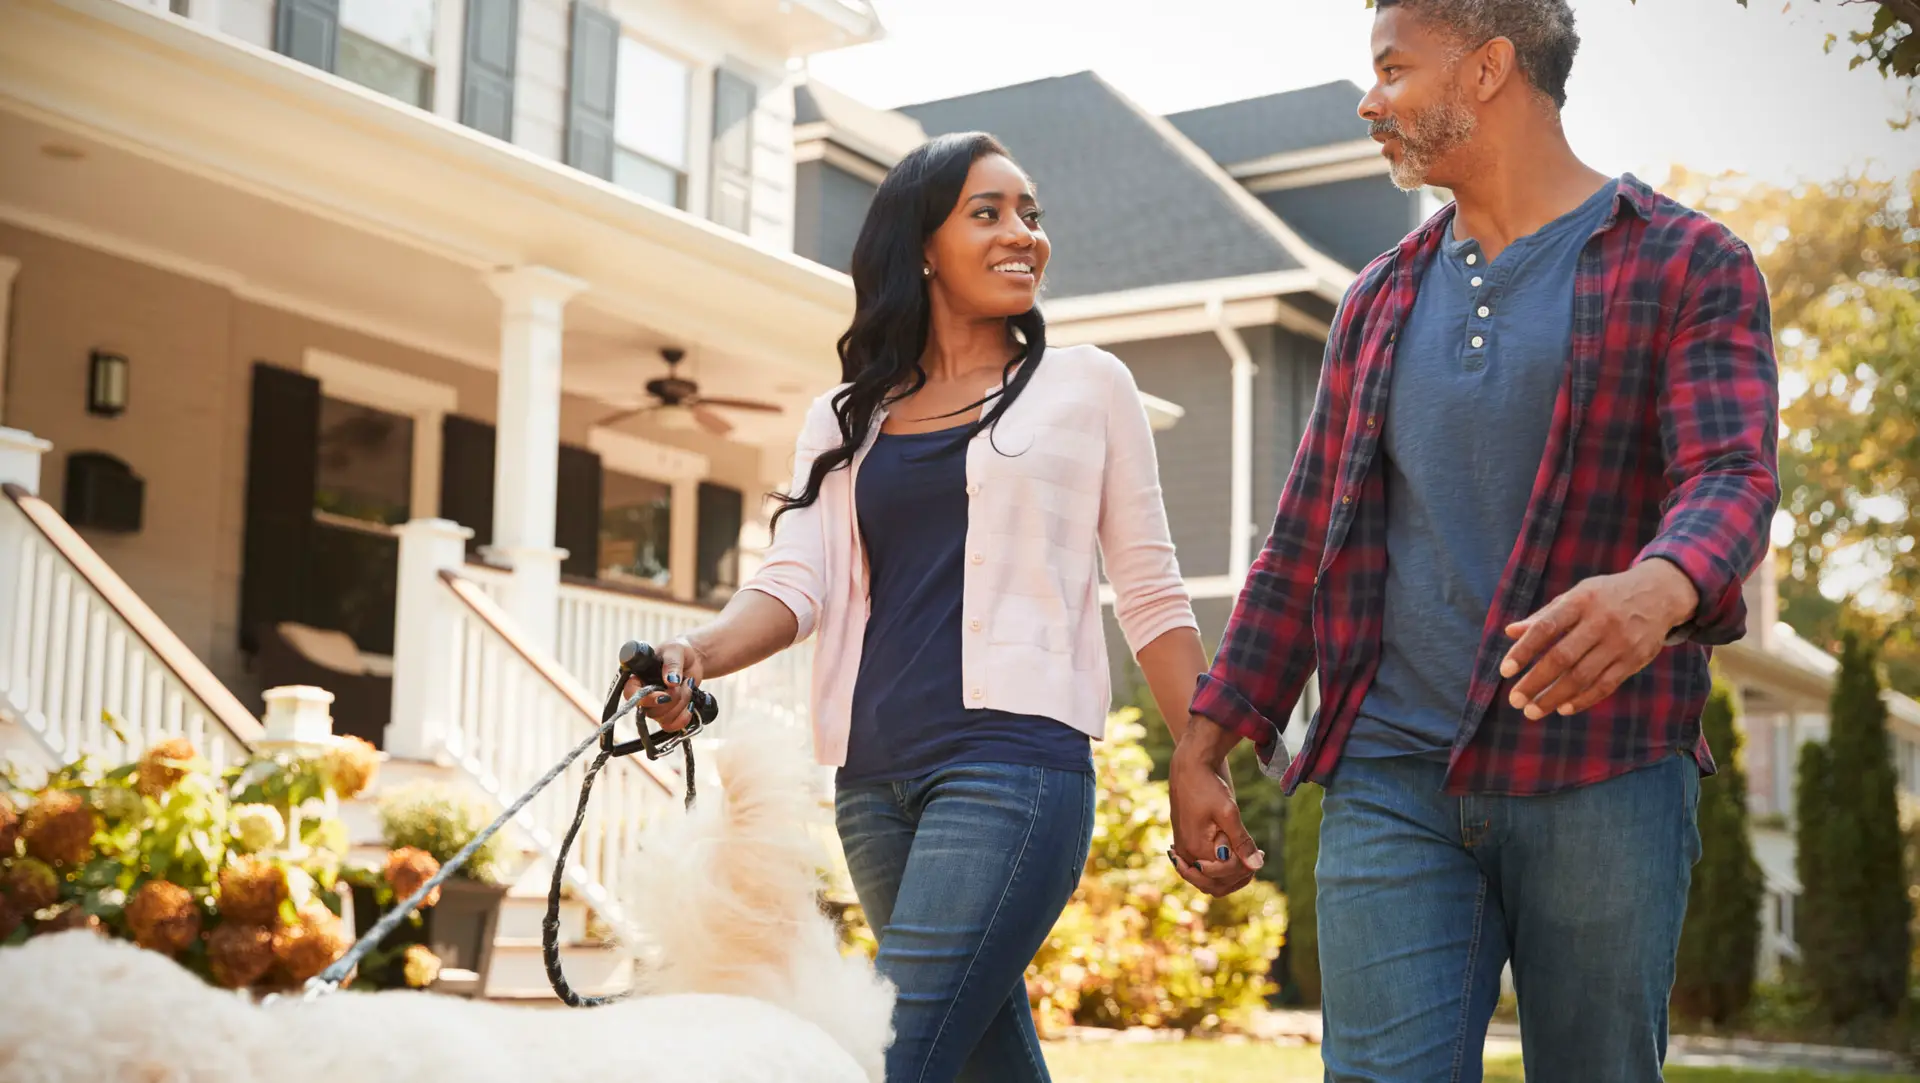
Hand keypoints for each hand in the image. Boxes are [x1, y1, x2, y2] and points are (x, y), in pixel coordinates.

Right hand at [627, 637, 706, 732]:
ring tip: (688, 687)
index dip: (646, 699)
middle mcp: (644, 695)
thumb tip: (671, 681)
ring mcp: (656, 707)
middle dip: (673, 699)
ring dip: (681, 704)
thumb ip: (672, 664)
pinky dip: (683, 718)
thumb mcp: (675, 650)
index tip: (664, 695)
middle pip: (651, 711)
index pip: (631, 695)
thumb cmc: (678, 651)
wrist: (693, 660)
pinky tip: (690, 705)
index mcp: (638, 678)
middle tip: (684, 682)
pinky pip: (671, 726)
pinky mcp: (668, 714)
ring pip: (663, 719)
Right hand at [1167, 717, 1264, 896]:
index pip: (1223, 874)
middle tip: (1256, 859)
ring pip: (1207, 880)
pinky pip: (1203, 868)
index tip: (1260, 852)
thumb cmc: (1207, 785)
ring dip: (1230, 876)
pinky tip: (1236, 855)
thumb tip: (1257, 866)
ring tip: (1250, 859)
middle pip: (1213, 885)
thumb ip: (1242, 841)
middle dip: (1237, 877)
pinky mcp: (1187, 843)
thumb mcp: (1229, 812)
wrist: (1190, 767)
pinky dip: (1220, 868)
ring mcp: (1184, 850)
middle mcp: (1185, 854)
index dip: (1243, 868)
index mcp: (1194, 848)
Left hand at [1500, 559, 1698, 718]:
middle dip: (1535, 682)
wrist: (1658, 594)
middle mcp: (1600, 621)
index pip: (1546, 628)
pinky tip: (1563, 708)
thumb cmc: (1605, 596)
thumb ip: (1544, 615)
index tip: (1504, 671)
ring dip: (1555, 697)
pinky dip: (1583, 699)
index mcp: (1580, 601)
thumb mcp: (1575, 595)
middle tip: (1515, 700)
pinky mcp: (1634, 659)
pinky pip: (1605, 685)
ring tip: (1532, 711)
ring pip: (1583, 676)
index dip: (1523, 650)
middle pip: (1562, 657)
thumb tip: (1510, 631)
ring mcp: (1620, 642)